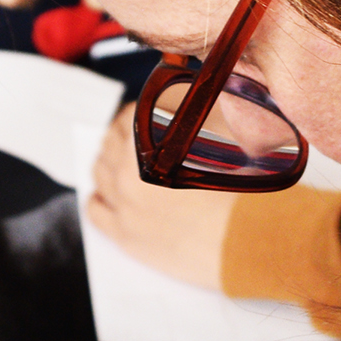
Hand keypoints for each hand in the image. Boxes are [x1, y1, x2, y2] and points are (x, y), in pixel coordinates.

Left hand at [86, 103, 232, 287]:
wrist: (246, 242)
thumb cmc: (242, 194)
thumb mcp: (229, 140)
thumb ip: (212, 115)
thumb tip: (210, 97)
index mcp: (150, 144)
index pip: (127, 119)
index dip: (133, 115)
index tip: (139, 118)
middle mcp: (129, 173)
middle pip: (109, 146)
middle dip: (118, 141)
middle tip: (129, 142)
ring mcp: (124, 206)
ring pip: (99, 175)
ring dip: (106, 165)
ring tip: (116, 165)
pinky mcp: (126, 236)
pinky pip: (95, 211)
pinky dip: (97, 199)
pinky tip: (104, 196)